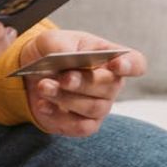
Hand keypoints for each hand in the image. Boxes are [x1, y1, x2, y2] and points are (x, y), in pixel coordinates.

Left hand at [20, 29, 145, 136]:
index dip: (130, 65)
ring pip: (93, 107)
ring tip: (43, 86)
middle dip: (84, 82)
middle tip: (63, 78)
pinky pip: (80, 127)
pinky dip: (59, 116)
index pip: (135, 63)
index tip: (116, 64)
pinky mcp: (84, 124)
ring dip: (66, 98)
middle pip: (110, 87)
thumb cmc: (50, 52)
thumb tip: (66, 56)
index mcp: (109, 57)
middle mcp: (110, 84)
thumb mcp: (52, 40)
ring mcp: (100, 106)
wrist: (31, 73)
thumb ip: (61, 46)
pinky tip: (43, 105)